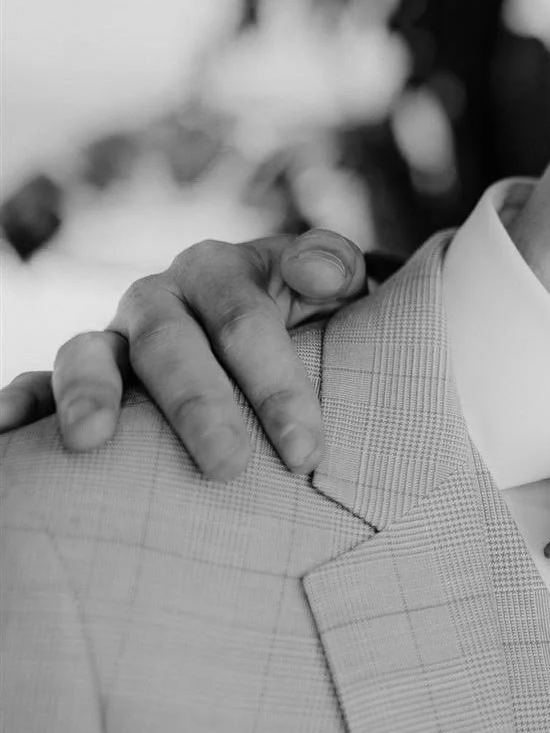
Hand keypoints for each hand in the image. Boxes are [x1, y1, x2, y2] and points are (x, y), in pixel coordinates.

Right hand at [0, 231, 371, 479]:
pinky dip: (20, 403)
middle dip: (197, 405)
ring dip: (87, 395)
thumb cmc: (308, 313)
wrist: (275, 320)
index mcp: (218, 270)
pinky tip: (5, 429)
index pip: (245, 321)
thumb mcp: (332, 284)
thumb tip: (318, 272)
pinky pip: (40, 384)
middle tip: (228, 466)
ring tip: (91, 441)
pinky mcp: (80, 377)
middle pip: (169, 343)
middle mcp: (156, 298)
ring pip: (88, 355)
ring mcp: (112, 337)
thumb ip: (334, 266)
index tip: (307, 450)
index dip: (277, 384)